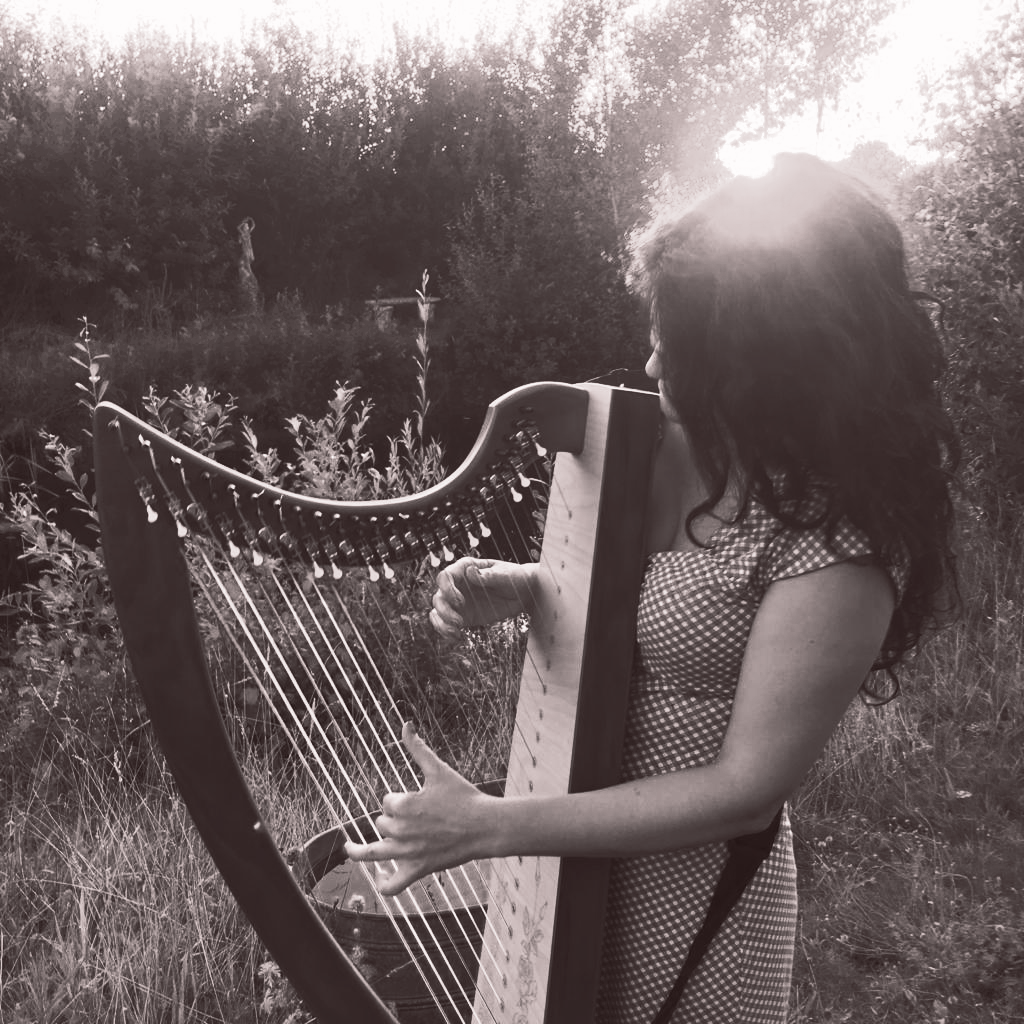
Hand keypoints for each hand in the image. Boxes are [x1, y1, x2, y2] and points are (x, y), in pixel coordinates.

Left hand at [343, 722, 497, 895]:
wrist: (486, 825)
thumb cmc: (464, 796)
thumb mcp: (438, 769)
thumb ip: (418, 748)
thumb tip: (406, 724)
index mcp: (405, 805)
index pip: (387, 801)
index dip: (399, 798)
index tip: (420, 798)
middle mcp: (402, 831)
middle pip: (382, 823)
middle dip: (394, 818)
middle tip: (418, 815)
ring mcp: (408, 853)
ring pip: (374, 853)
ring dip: (358, 851)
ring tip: (349, 849)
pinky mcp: (419, 869)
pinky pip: (394, 885)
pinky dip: (383, 885)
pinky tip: (379, 877)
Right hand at [429, 558, 535, 640]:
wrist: (523, 593)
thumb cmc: (515, 578)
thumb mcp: (506, 575)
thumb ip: (489, 575)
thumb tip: (470, 573)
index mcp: (465, 568)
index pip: (445, 576)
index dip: (448, 590)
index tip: (461, 602)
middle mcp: (457, 584)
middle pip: (438, 596)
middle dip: (444, 611)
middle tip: (459, 623)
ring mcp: (457, 600)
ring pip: (438, 611)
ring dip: (442, 623)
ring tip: (456, 631)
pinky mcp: (463, 615)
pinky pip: (445, 623)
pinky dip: (445, 631)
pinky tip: (456, 637)